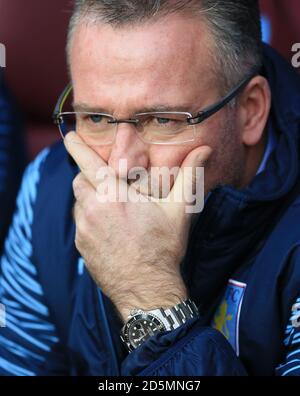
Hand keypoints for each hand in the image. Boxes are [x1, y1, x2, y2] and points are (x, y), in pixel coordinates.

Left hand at [65, 133, 211, 320]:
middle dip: (89, 177)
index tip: (69, 136)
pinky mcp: (82, 246)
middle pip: (80, 181)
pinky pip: (80, 223)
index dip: (77, 146)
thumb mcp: (179, 209)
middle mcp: (93, 208)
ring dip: (90, 199)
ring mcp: (84, 229)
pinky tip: (109, 229)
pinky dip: (89, 219)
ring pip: (79, 203)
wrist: (147, 288)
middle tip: (107, 183)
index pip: (88, 163)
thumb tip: (204, 150)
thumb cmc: (164, 247)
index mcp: (114, 194)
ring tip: (112, 209)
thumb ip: (188, 175)